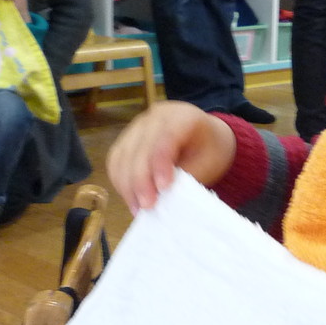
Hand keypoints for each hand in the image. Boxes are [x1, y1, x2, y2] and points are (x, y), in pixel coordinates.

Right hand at [106, 101, 236, 210]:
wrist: (206, 137)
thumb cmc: (209, 151)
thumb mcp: (208, 164)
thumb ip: (185, 178)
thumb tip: (163, 198)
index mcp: (182, 116)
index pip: (166, 138)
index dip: (160, 164)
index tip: (162, 189)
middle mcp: (155, 117)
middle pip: (139, 148)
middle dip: (140, 181)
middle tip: (147, 206)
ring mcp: (138, 126)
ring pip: (122, 155)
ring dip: (126, 185)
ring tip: (137, 208)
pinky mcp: (127, 138)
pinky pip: (116, 160)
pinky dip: (120, 181)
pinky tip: (131, 199)